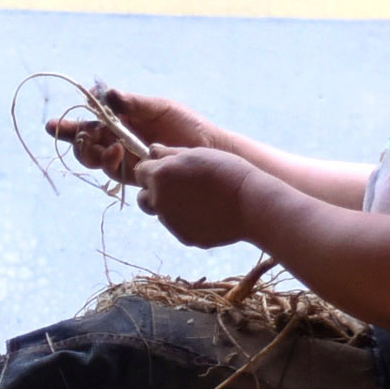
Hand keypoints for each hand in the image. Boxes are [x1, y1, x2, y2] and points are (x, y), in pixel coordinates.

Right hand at [46, 85, 218, 178]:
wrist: (210, 150)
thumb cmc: (186, 124)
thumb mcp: (159, 108)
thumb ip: (133, 103)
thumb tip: (106, 96)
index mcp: (119, 122)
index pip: (87, 123)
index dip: (67, 126)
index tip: (53, 126)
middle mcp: (117, 142)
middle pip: (85, 146)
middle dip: (79, 143)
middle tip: (86, 139)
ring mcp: (126, 161)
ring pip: (96, 162)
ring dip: (96, 156)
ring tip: (113, 150)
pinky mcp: (136, 179)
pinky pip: (115, 178)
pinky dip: (114, 168)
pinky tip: (124, 159)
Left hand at [134, 146, 256, 248]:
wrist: (249, 203)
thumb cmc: (225, 171)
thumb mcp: (196, 153)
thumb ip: (169, 153)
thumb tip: (151, 152)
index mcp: (159, 175)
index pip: (140, 172)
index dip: (152, 169)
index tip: (167, 169)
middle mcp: (158, 200)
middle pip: (143, 196)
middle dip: (154, 191)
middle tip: (180, 185)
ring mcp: (170, 222)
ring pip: (161, 212)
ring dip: (170, 206)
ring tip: (197, 199)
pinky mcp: (183, 237)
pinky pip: (178, 226)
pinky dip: (187, 220)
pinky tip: (208, 212)